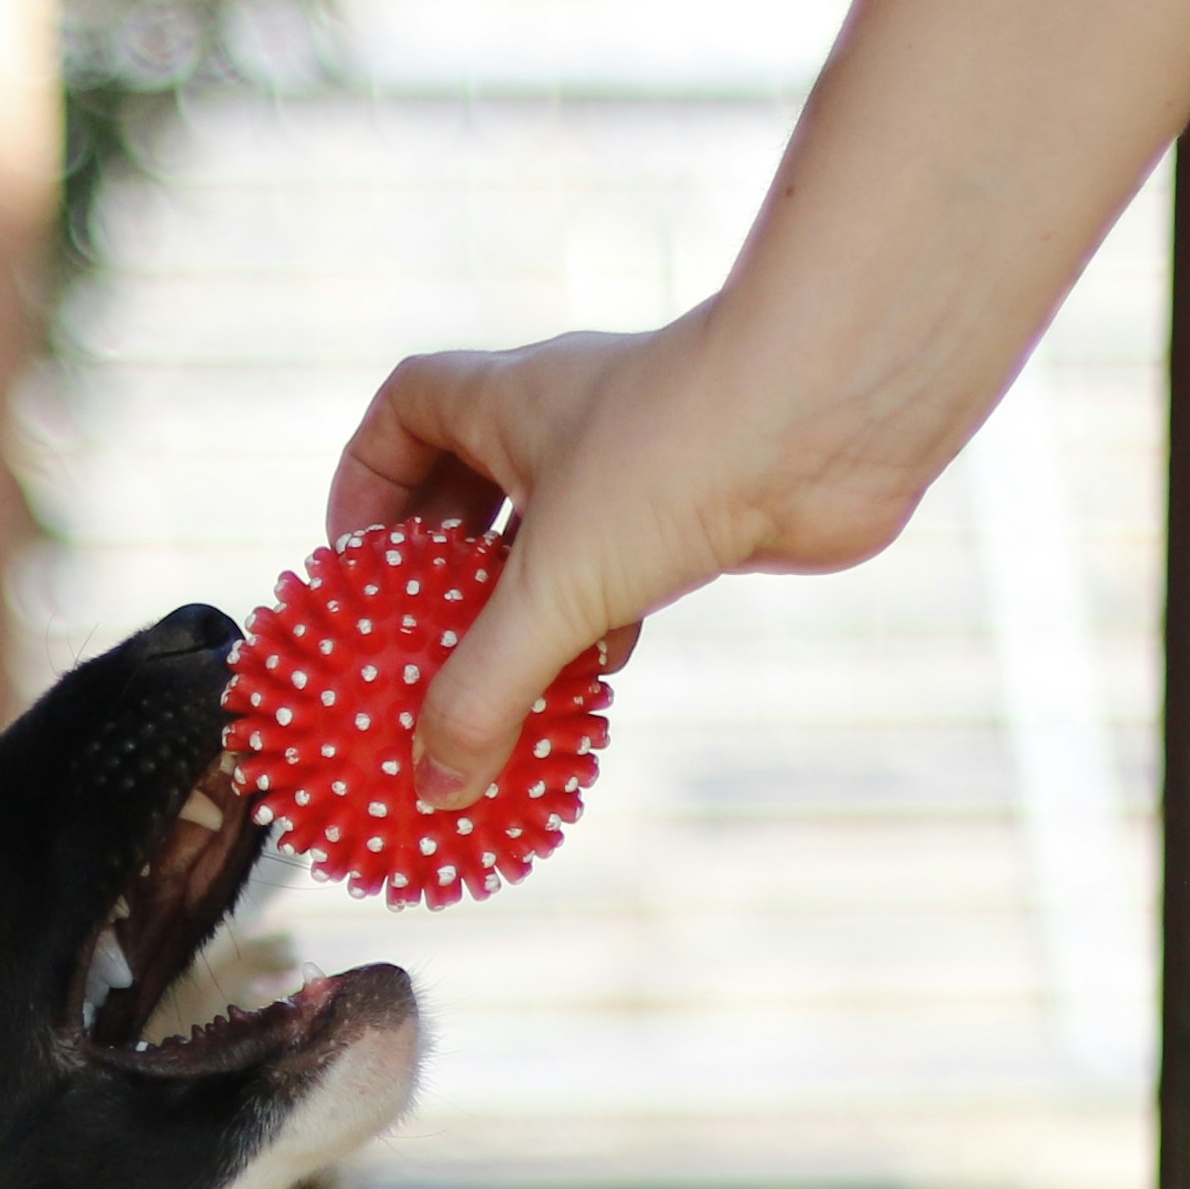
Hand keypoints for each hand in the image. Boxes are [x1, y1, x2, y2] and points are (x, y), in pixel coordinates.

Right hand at [323, 316, 913, 806]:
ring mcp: (635, 462)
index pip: (405, 410)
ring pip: (553, 535)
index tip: (354, 567)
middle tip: (415, 644)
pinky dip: (598, 625)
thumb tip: (439, 788)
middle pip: (471, 482)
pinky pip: (622, 571)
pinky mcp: (697, 505)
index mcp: (509, 400)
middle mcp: (566, 419)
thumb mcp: (556, 586)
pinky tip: (595, 681)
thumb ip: (486, 690)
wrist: (835, 416)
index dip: (366, 483)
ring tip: (496, 681)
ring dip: (522, 605)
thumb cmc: (682, 456)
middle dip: (441, 566)